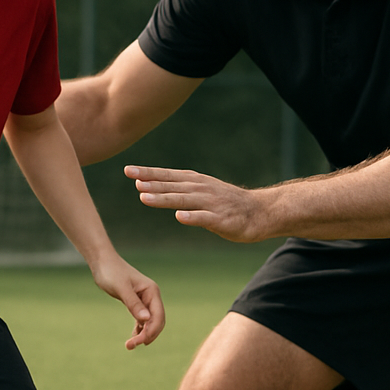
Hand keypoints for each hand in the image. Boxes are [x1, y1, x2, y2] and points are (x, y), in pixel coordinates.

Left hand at [87, 252, 165, 349]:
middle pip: (156, 321)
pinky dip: (139, 329)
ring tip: (130, 345)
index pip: (158, 316)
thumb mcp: (121, 288)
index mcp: (152, 291)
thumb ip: (133, 304)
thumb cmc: (111, 272)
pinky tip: (133, 337)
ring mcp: (144, 300)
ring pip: (150, 322)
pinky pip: (142, 320)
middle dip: (147, 335)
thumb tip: (146, 320)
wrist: (102, 262)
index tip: (139, 342)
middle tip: (130, 346)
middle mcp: (151, 296)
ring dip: (143, 334)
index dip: (151, 331)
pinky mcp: (136, 302)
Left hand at [126, 164, 269, 242]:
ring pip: (184, 200)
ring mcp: (212, 204)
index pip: (168, 175)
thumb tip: (150, 187)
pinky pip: (205, 218)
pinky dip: (192, 217)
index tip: (128, 170)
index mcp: (196, 182)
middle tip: (133, 180)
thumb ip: (179, 189)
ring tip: (144, 197)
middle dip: (152, 183)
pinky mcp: (222, 219)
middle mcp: (202, 189)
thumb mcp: (202, 190)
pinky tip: (180, 217)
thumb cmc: (228, 202)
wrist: (260, 211)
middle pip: (173, 186)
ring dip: (164, 198)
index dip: (148, 173)